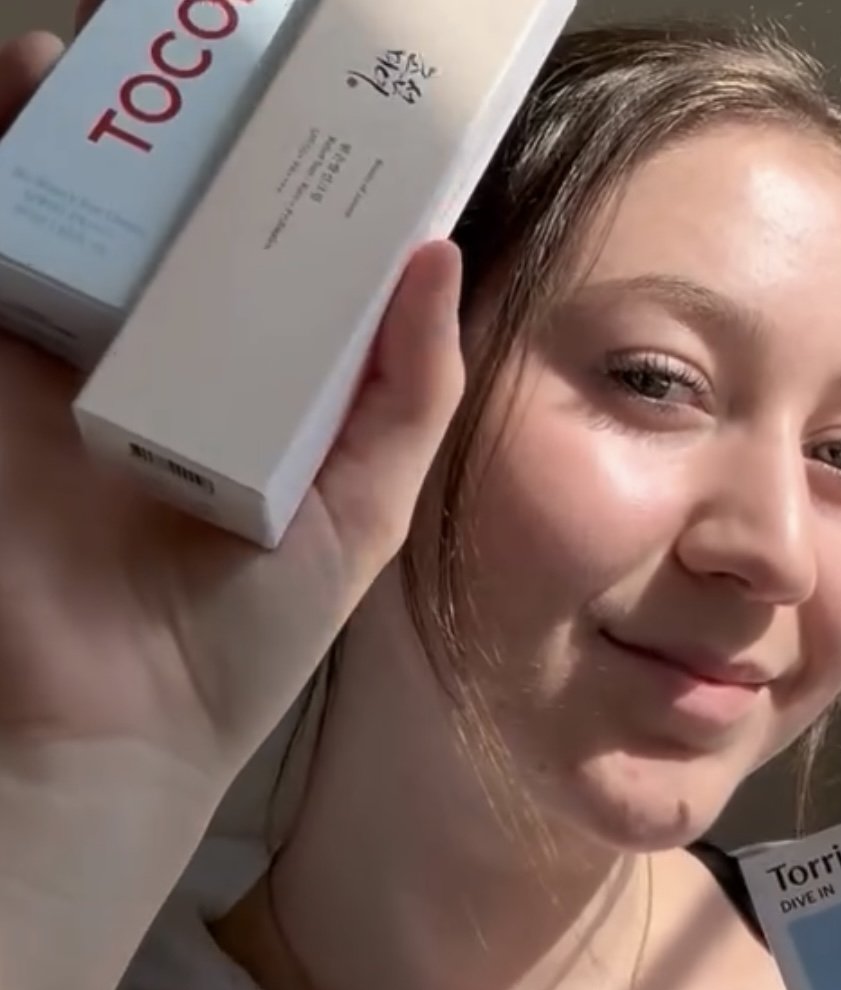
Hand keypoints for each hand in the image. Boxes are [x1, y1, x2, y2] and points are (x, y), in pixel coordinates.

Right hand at [0, 6, 466, 787]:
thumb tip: (440, 259)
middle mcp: (174, 359)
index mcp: (266, 386)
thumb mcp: (363, 510)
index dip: (298, 183)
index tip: (316, 107)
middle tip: (204, 65)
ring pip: (80, 215)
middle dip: (182, 138)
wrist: (112, 717)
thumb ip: (409, 394)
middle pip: (176, 221)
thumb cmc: (245, 632)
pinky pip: (2, 256)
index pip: (282, 260)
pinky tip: (19, 114)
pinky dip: (8, 184)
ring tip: (95, 62)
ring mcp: (76, 357)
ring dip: (85, 137)